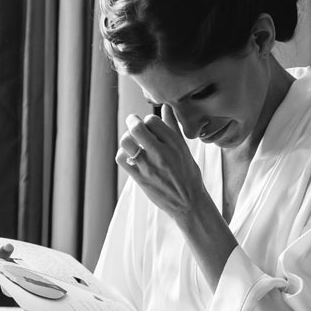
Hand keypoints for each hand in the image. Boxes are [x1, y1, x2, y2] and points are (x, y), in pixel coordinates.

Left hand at [116, 105, 209, 221]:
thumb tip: (166, 107)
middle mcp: (162, 153)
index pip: (153, 120)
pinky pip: (122, 159)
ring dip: (126, 139)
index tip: (149, 125)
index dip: (148, 120)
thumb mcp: (184, 149)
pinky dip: (123, 154)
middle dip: (132, 122)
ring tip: (131, 142)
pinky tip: (130, 156)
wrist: (188, 203)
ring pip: (126, 142)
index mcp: (175, 144)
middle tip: (133, 123)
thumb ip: (172, 127)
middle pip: (137, 128)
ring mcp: (149, 166)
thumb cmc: (188, 174)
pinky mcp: (140, 178)